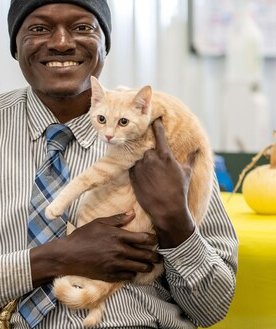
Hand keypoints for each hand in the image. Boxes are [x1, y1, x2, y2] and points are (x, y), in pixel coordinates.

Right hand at [30, 211, 160, 286]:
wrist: (69, 255)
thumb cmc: (83, 236)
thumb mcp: (99, 223)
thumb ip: (117, 219)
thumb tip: (132, 212)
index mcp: (118, 236)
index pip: (144, 239)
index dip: (153, 239)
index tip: (155, 239)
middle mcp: (120, 251)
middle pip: (146, 255)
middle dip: (155, 256)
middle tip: (159, 256)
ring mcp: (116, 265)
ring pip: (140, 268)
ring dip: (147, 266)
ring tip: (150, 265)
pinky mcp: (111, 275)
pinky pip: (129, 277)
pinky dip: (133, 274)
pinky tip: (133, 270)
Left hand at [129, 118, 195, 247]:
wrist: (166, 210)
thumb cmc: (179, 191)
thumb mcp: (186, 173)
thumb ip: (190, 158)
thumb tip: (196, 149)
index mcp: (164, 155)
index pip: (159, 133)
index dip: (157, 124)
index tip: (155, 118)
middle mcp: (150, 158)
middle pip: (145, 144)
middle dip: (147, 143)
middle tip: (147, 142)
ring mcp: (139, 166)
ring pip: (137, 153)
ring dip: (140, 154)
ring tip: (143, 157)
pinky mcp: (132, 175)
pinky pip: (131, 164)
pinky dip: (134, 163)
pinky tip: (138, 166)